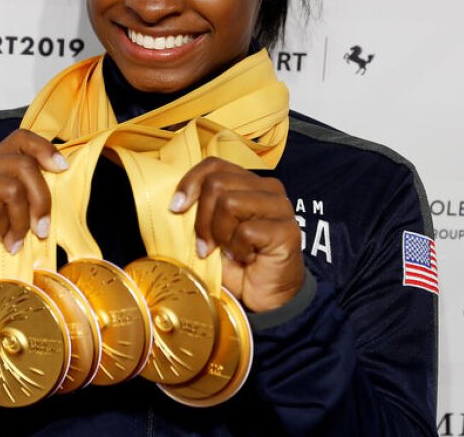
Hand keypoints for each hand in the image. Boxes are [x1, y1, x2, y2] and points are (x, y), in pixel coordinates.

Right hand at [0, 129, 67, 287]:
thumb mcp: (19, 208)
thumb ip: (32, 188)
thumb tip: (61, 173)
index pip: (21, 138)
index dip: (45, 149)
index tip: (62, 168)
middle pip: (24, 166)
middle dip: (41, 201)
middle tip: (41, 229)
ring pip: (12, 189)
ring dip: (20, 222)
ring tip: (14, 239)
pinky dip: (1, 230)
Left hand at [171, 158, 304, 312]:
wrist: (266, 298)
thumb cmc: (237, 265)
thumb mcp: (211, 233)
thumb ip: (200, 211)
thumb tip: (176, 202)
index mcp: (248, 183)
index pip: (214, 165)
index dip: (190, 183)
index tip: (176, 208)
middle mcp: (268, 188)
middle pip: (217, 183)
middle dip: (202, 219)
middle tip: (207, 246)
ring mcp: (280, 207)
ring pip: (229, 202)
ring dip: (220, 234)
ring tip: (229, 251)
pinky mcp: (287, 230)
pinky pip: (245, 231)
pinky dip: (238, 250)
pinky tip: (247, 259)